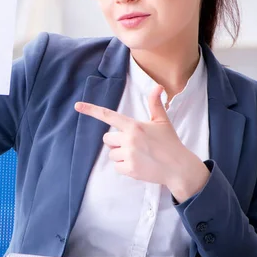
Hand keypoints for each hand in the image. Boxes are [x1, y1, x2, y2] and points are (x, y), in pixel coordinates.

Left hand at [74, 85, 209, 202]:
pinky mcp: (130, 169)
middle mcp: (129, 139)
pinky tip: (138, 165)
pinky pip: (117, 167)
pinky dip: (125, 167)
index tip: (77, 106)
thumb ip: (155, 104)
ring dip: (121, 155)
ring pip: (111, 154)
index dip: (91, 110)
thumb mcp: (162, 121)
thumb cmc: (169, 142)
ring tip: (138, 155)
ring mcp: (129, 155)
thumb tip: (158, 86)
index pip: (108, 115)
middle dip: (116, 142)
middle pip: (107, 139)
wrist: (178, 167)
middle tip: (133, 144)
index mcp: (134, 126)